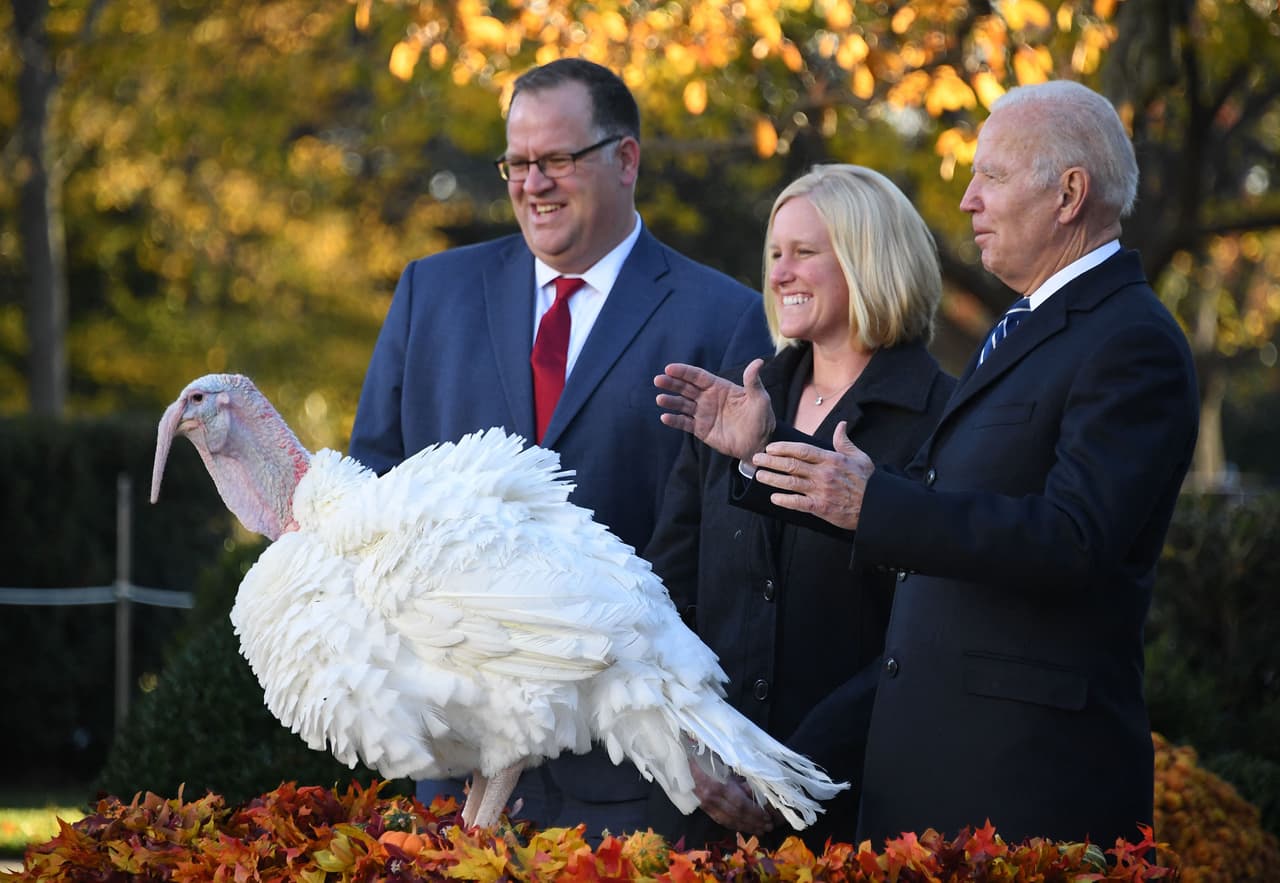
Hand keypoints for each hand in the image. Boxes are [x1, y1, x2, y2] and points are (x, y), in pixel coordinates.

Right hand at [655, 359, 775, 461]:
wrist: (758, 444)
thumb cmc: (761, 419)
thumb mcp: (760, 399)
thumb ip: (753, 382)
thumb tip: (757, 362)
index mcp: (719, 387)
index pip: (698, 376)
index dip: (684, 372)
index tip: (669, 368)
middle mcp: (708, 398)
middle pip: (686, 388)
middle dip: (672, 383)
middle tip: (658, 380)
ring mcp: (703, 413)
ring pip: (682, 404)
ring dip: (670, 401)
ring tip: (660, 399)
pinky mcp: (701, 429)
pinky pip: (685, 423)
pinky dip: (675, 420)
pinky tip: (665, 417)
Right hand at [690, 759, 778, 833]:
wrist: (682, 757)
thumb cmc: (706, 755)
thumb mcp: (726, 764)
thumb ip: (740, 780)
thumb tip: (756, 794)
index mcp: (717, 786)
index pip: (740, 805)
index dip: (755, 812)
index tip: (768, 816)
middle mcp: (710, 799)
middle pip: (736, 815)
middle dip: (754, 822)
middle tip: (768, 826)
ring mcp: (705, 805)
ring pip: (729, 821)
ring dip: (746, 827)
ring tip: (760, 830)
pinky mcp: (703, 807)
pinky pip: (720, 820)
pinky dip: (734, 825)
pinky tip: (744, 827)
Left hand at [750, 421, 872, 530]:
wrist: (876, 506)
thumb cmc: (868, 481)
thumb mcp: (860, 457)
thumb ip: (844, 442)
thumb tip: (841, 425)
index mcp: (831, 459)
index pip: (802, 450)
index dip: (783, 448)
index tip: (770, 447)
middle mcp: (823, 474)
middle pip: (791, 465)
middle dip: (771, 461)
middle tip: (756, 458)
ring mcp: (821, 491)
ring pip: (790, 483)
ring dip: (772, 479)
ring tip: (759, 475)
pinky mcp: (821, 508)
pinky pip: (798, 503)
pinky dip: (785, 500)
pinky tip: (773, 497)